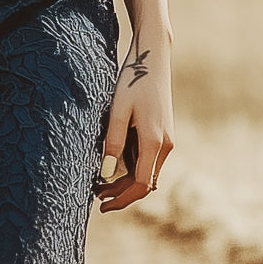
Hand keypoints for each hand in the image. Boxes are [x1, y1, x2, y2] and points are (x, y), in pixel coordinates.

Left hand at [94, 34, 174, 212]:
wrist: (153, 58)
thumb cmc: (133, 80)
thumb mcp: (118, 110)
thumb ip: (113, 141)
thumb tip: (106, 173)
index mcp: (154, 142)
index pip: (141, 185)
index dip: (122, 199)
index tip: (102, 205)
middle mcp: (164, 145)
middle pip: (144, 184)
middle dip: (122, 194)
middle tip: (96, 198)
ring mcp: (165, 141)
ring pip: (146, 174)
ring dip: (125, 184)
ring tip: (99, 186)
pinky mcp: (161, 136)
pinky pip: (147, 162)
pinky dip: (131, 171)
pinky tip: (112, 169)